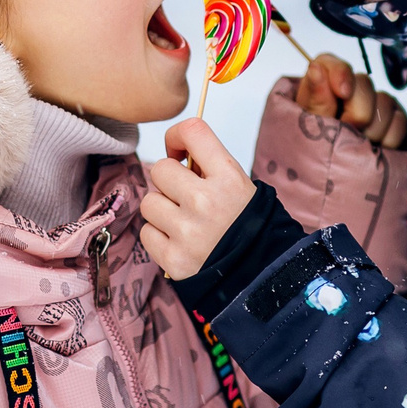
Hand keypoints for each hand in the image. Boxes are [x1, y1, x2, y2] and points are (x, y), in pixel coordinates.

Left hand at [140, 119, 256, 279]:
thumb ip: (210, 168)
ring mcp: (188, 232)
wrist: (260, 276)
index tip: (179, 152)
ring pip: (148, 202)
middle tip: (185, 196)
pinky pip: (146, 233)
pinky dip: (159, 237)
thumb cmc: (247, 226)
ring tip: (184, 222)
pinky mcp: (174, 260)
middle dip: (169, 181)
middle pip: (160, 169)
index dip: (177, 137)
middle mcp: (206, 202)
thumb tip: (175, 155)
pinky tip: (180, 243)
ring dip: (162, 210)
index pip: (192, 131)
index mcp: (229, 178)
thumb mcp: (241, 188)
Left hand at [293, 55, 406, 150]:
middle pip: (364, 82)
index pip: (329, 64)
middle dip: (358, 112)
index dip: (340, 73)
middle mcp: (348, 94)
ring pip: (386, 102)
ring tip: (361, 147)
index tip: (343, 92)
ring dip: (373, 130)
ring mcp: (373, 107)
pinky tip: (377, 150)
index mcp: (319, 90)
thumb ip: (315, 100)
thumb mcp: (308, 132)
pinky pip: (400, 121)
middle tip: (349, 133)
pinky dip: (389, 139)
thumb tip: (316, 68)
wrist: (336, 189)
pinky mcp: (393, 123)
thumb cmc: (314, 158)